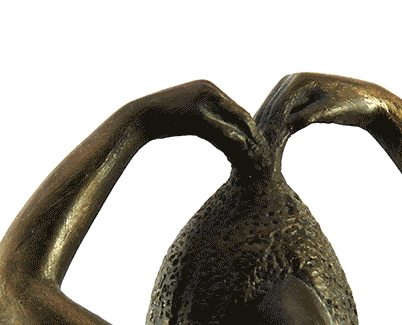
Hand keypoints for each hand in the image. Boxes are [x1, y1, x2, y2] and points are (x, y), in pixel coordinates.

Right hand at [129, 80, 266, 172]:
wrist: (140, 117)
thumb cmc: (162, 120)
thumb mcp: (188, 117)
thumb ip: (206, 120)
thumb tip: (221, 135)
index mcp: (209, 87)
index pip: (237, 109)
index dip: (248, 128)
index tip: (256, 145)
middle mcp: (210, 89)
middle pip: (241, 115)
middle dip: (252, 136)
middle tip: (261, 155)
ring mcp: (205, 100)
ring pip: (234, 124)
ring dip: (245, 142)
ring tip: (253, 159)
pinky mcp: (198, 115)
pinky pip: (221, 132)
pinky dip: (232, 145)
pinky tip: (238, 159)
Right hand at [255, 73, 394, 145]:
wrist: (365, 101)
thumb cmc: (351, 104)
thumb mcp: (330, 110)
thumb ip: (310, 115)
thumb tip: (289, 124)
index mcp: (297, 81)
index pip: (277, 108)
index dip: (270, 129)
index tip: (265, 149)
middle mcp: (290, 82)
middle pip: (270, 111)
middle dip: (264, 133)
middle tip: (256, 157)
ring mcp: (291, 91)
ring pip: (273, 115)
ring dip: (266, 134)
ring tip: (259, 155)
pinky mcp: (296, 101)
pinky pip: (281, 118)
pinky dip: (276, 132)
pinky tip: (270, 148)